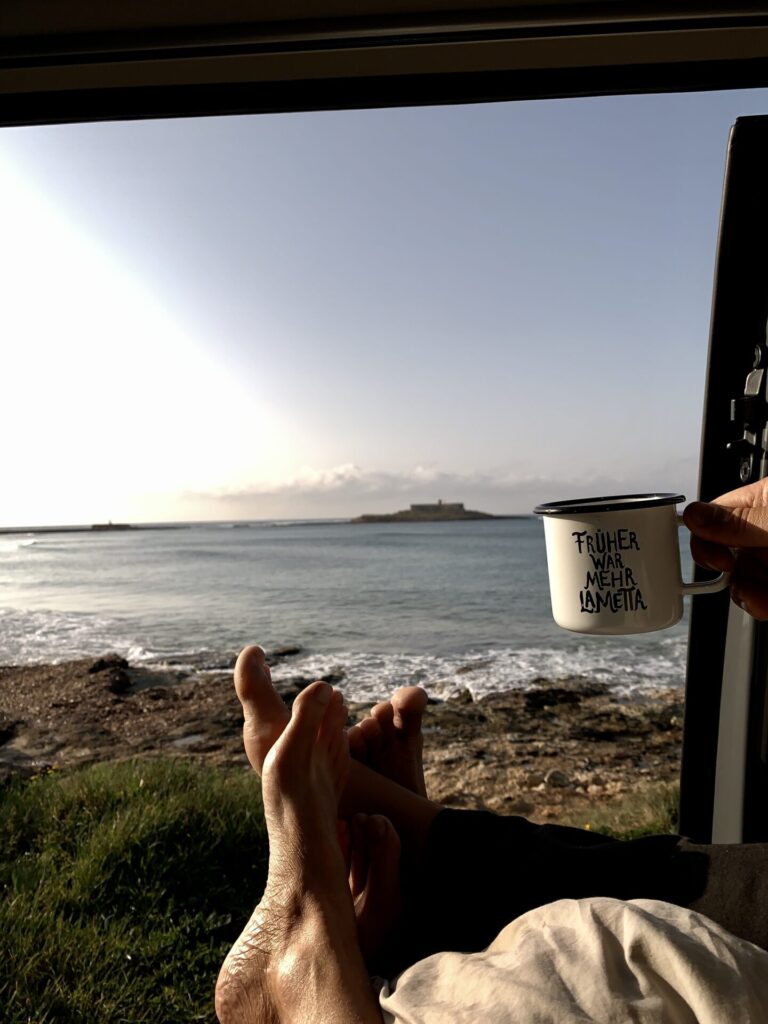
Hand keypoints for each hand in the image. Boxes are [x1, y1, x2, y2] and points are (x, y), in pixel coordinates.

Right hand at [683, 479, 767, 619]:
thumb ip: (739, 521)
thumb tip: (692, 515)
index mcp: (762, 501)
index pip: (715, 516)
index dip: (706, 537)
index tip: (717, 557)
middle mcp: (763, 530)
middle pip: (723, 551)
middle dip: (724, 569)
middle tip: (729, 571)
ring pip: (740, 578)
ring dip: (743, 592)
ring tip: (757, 597)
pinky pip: (758, 596)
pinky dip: (758, 604)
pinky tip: (764, 605)